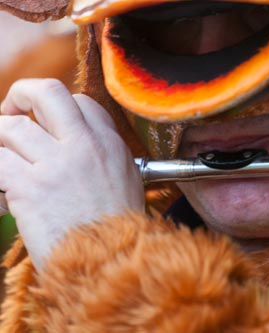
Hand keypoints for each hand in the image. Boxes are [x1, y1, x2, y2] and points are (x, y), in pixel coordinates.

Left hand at [0, 79, 144, 270]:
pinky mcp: (28, 186)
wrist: (111, 262)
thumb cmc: (117, 229)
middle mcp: (84, 146)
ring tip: (5, 163)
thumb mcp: (125, 181)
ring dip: (0, 144)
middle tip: (13, 112)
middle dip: (22, 95)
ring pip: (10, 128)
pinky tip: (3, 194)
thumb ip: (103, 155)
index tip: (45, 123)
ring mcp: (55, 163)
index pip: (80, 101)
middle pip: (47, 92)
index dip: (57, 108)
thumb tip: (77, 144)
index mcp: (109, 144)